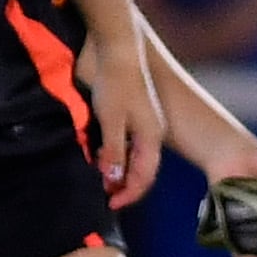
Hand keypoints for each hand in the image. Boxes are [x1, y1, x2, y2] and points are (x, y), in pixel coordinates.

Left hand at [85, 32, 167, 205]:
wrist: (118, 50)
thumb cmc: (115, 84)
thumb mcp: (111, 121)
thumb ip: (113, 152)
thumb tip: (113, 181)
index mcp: (152, 137)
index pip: (144, 177)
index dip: (128, 194)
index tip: (110, 206)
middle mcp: (154, 133)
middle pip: (143, 170)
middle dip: (125, 187)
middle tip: (105, 197)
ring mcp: (147, 123)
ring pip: (137, 158)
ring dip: (121, 173)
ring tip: (103, 182)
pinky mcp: (137, 114)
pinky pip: (131, 145)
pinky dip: (119, 157)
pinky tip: (105, 157)